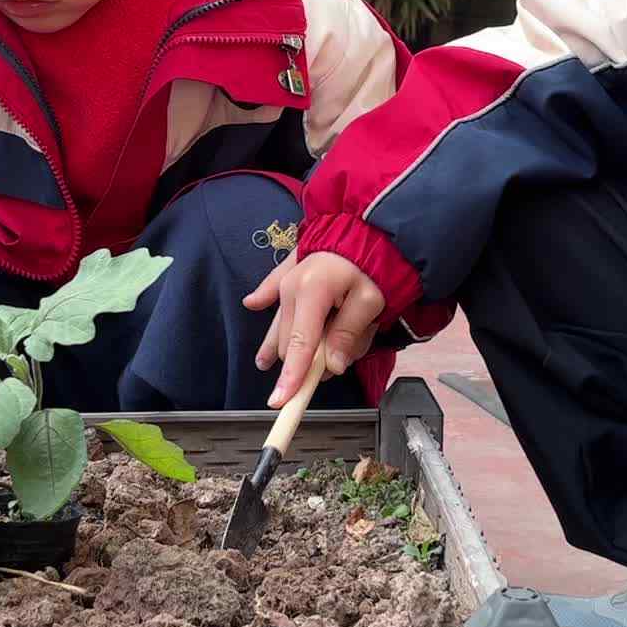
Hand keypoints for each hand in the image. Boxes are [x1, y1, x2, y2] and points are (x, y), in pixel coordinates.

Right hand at [243, 251, 383, 408]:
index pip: (300, 343)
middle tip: (325, 368)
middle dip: (303, 361)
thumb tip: (333, 366)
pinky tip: (253, 303)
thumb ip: (350, 333)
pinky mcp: (290, 270)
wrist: (370, 225)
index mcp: (312, 292)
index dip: (292, 375)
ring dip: (286, 343)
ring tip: (271, 359)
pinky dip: (264, 296)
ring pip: (281, 322)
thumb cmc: (374, 264)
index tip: (281, 401)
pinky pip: (272, 287)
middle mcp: (292, 287)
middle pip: (289, 339)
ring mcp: (288, 278)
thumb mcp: (372, 301)